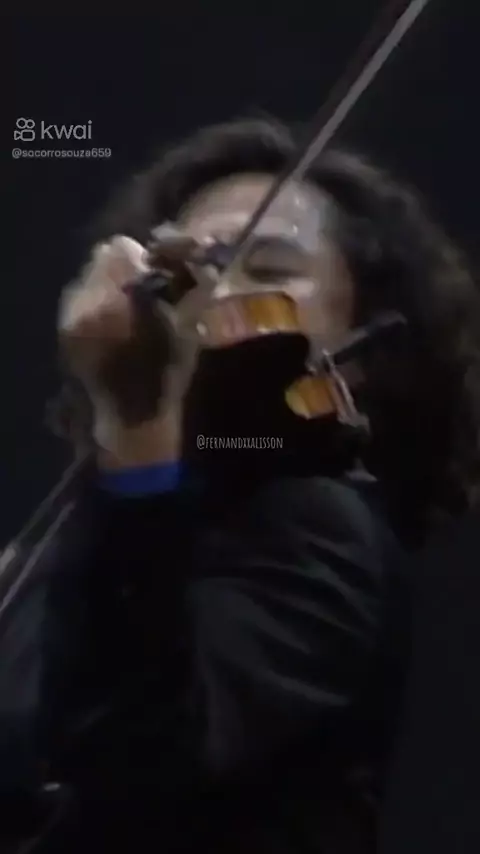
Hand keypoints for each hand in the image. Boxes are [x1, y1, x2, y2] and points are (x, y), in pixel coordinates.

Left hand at [58, 231, 216, 464]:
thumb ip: (188, 289)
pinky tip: (115, 327)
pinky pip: (82, 302)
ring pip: (89, 279)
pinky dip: (98, 306)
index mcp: (114, 301)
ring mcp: (69, 320)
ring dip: (111, 287)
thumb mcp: (186, 330)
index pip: (122, 250)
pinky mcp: (65, 334)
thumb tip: (197, 262)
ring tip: (131, 310)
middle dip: (126, 269)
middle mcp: (83, 304)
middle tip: (148, 290)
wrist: (133, 423)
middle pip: (101, 259)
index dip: (147, 258)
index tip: (163, 273)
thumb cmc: (166, 378)